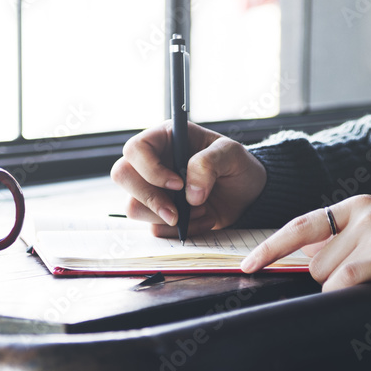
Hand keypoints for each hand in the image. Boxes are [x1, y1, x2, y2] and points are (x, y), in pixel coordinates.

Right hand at [110, 121, 266, 236]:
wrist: (248, 194)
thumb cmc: (237, 166)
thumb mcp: (231, 155)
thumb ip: (209, 163)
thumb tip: (189, 193)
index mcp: (164, 139)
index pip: (135, 149)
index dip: (150, 169)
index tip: (178, 184)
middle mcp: (151, 163)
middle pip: (122, 177)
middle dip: (149, 199)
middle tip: (177, 212)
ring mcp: (152, 190)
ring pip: (133, 207)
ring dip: (167, 217)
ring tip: (201, 210)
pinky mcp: (159, 214)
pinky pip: (154, 228)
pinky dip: (179, 231)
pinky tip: (203, 220)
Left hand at [241, 195, 370, 292]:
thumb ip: (346, 235)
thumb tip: (306, 256)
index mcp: (358, 205)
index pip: (301, 225)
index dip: (271, 247)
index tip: (247, 264)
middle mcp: (364, 214)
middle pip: (314, 262)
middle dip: (331, 277)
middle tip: (369, 274)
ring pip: (328, 277)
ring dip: (346, 287)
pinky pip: (344, 283)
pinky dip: (345, 295)